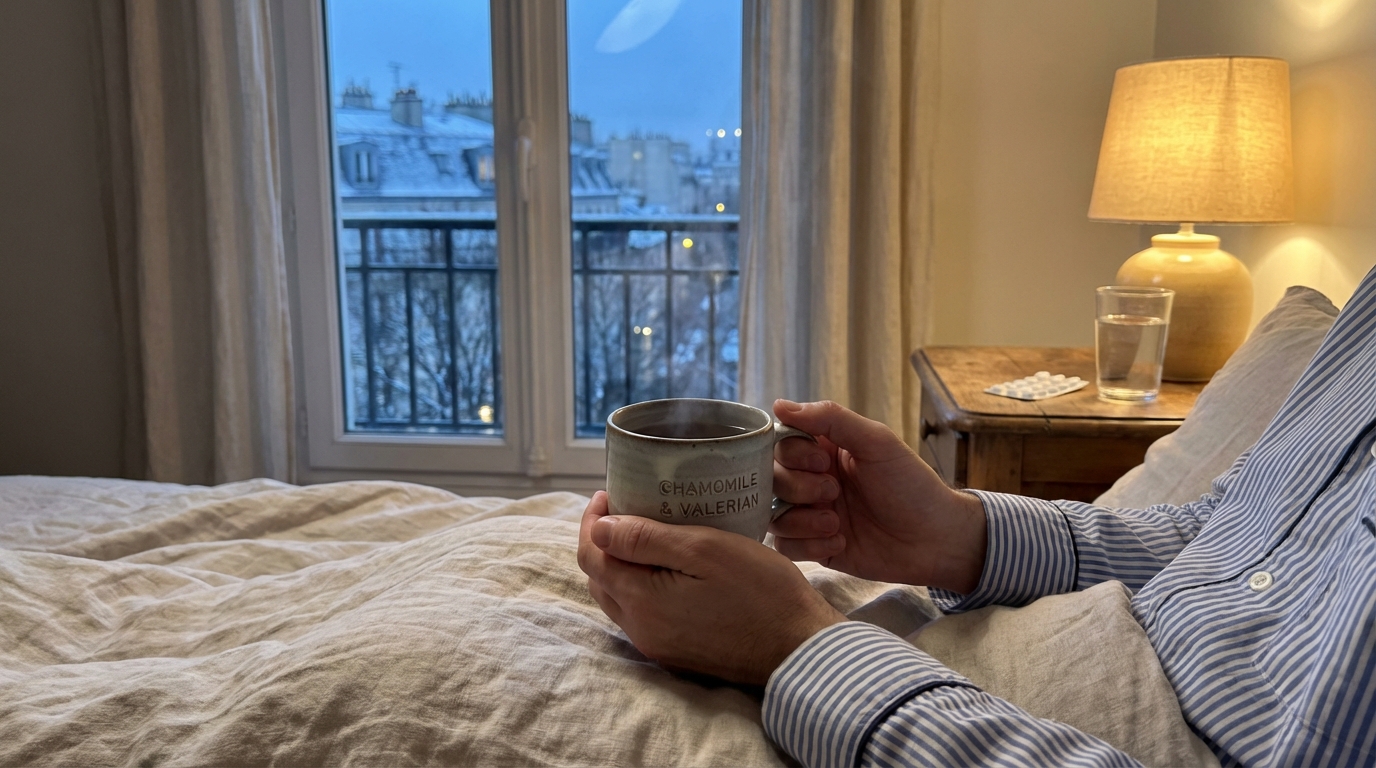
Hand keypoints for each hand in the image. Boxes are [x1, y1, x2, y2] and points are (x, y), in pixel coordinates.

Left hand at [576, 491, 845, 685]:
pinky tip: (667, 567)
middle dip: (603, 541)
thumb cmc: (761, 590)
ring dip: (621, 564)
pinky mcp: (677, 652)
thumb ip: (645, 539)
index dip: (592, 521)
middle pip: (600, 578)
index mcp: (641, 602)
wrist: (798, 645)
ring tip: (646, 532)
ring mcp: (658, 645)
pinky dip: (641, 585)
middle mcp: (641, 630)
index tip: (608, 494)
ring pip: (619, 597)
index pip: (590, 556)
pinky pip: (642, 614)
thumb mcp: (705, 549)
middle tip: (626, 508)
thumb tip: (598, 529)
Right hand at [770, 400, 986, 593]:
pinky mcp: (816, 547)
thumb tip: (779, 405)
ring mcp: (813, 515)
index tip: (822, 462)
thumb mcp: (876, 442)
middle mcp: (813, 480)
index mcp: (824, 450)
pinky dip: (808, 544)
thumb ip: (830, 418)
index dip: (793, 454)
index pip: (781, 444)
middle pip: (772, 479)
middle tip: (835, 493)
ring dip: (802, 520)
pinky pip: (785, 546)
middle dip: (799, 488)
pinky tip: (840, 543)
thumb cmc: (912, 485)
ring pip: (774, 515)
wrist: (935, 539)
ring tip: (836, 524)